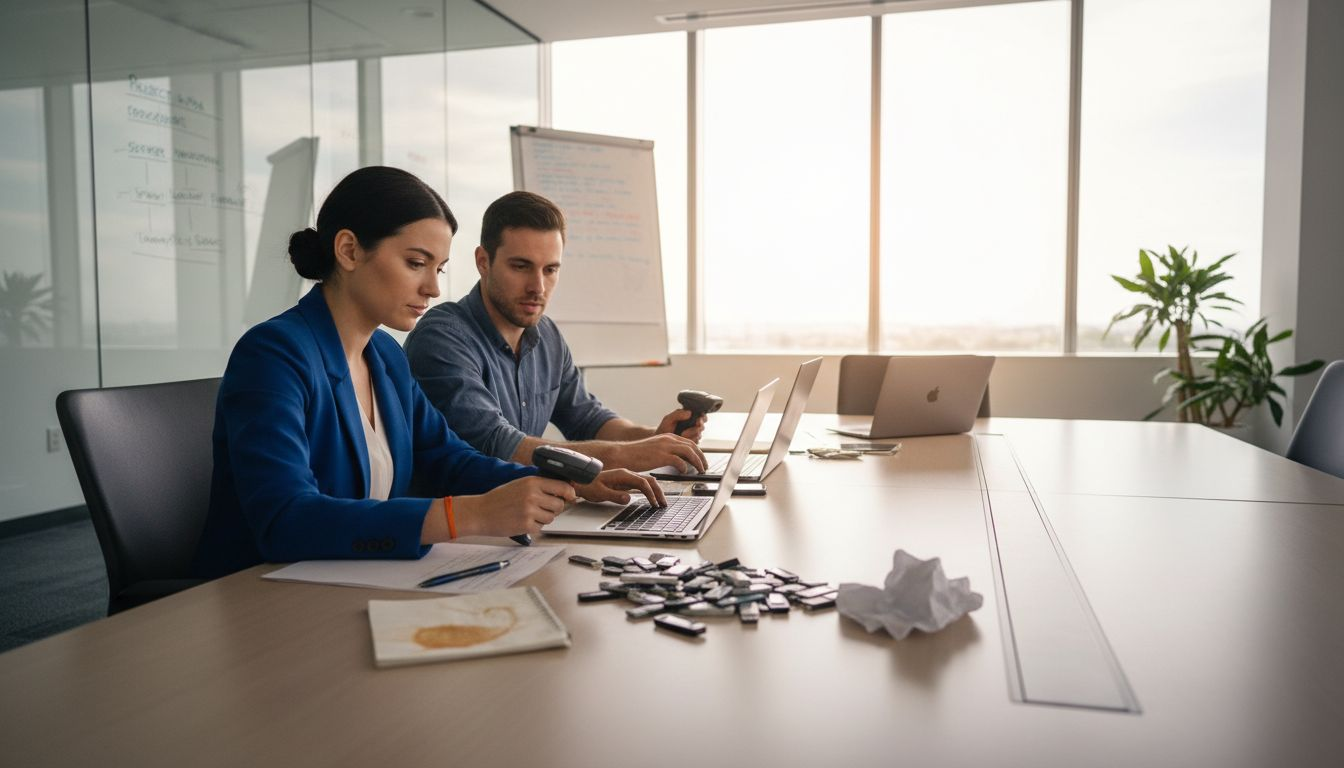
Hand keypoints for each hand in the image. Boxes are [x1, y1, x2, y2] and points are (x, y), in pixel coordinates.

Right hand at [455, 476, 574, 538]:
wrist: (480, 512)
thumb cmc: (499, 498)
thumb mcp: (520, 484)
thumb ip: (540, 486)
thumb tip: (565, 490)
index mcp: (532, 482)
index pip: (563, 487)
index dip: (569, 493)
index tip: (570, 496)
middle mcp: (532, 495)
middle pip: (559, 504)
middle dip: (554, 508)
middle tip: (542, 508)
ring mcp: (529, 511)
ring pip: (551, 517)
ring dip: (544, 518)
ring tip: (529, 514)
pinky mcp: (526, 525)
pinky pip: (541, 528)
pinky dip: (534, 526)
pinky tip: (522, 521)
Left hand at [576, 469, 666, 506]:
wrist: (581, 481)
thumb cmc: (589, 486)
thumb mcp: (599, 493)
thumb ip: (614, 496)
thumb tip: (628, 498)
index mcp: (622, 475)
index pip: (642, 483)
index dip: (650, 493)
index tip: (654, 504)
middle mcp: (627, 474)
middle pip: (649, 480)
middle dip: (658, 492)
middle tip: (663, 505)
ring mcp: (627, 477)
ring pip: (647, 482)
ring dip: (656, 491)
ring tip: (661, 503)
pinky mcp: (626, 482)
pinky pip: (642, 485)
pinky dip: (650, 491)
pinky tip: (652, 498)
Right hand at [608, 433, 706, 473]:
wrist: (623, 454)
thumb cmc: (637, 455)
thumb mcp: (656, 450)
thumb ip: (668, 452)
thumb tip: (680, 462)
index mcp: (667, 437)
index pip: (689, 442)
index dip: (698, 452)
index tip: (702, 460)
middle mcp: (668, 439)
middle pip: (692, 446)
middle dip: (702, 457)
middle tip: (705, 467)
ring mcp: (665, 447)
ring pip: (689, 452)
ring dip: (697, 462)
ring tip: (700, 470)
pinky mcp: (660, 456)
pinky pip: (679, 460)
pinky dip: (684, 466)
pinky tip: (684, 472)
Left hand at [656, 409, 707, 442]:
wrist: (660, 442)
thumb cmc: (663, 429)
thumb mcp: (668, 419)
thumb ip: (677, 414)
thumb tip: (689, 413)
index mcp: (689, 417)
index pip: (701, 416)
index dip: (703, 417)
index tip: (698, 420)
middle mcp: (693, 426)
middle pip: (702, 426)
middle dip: (697, 427)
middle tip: (693, 427)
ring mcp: (693, 436)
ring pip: (699, 435)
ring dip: (692, 434)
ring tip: (682, 434)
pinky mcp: (692, 444)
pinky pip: (696, 443)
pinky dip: (691, 440)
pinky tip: (684, 439)